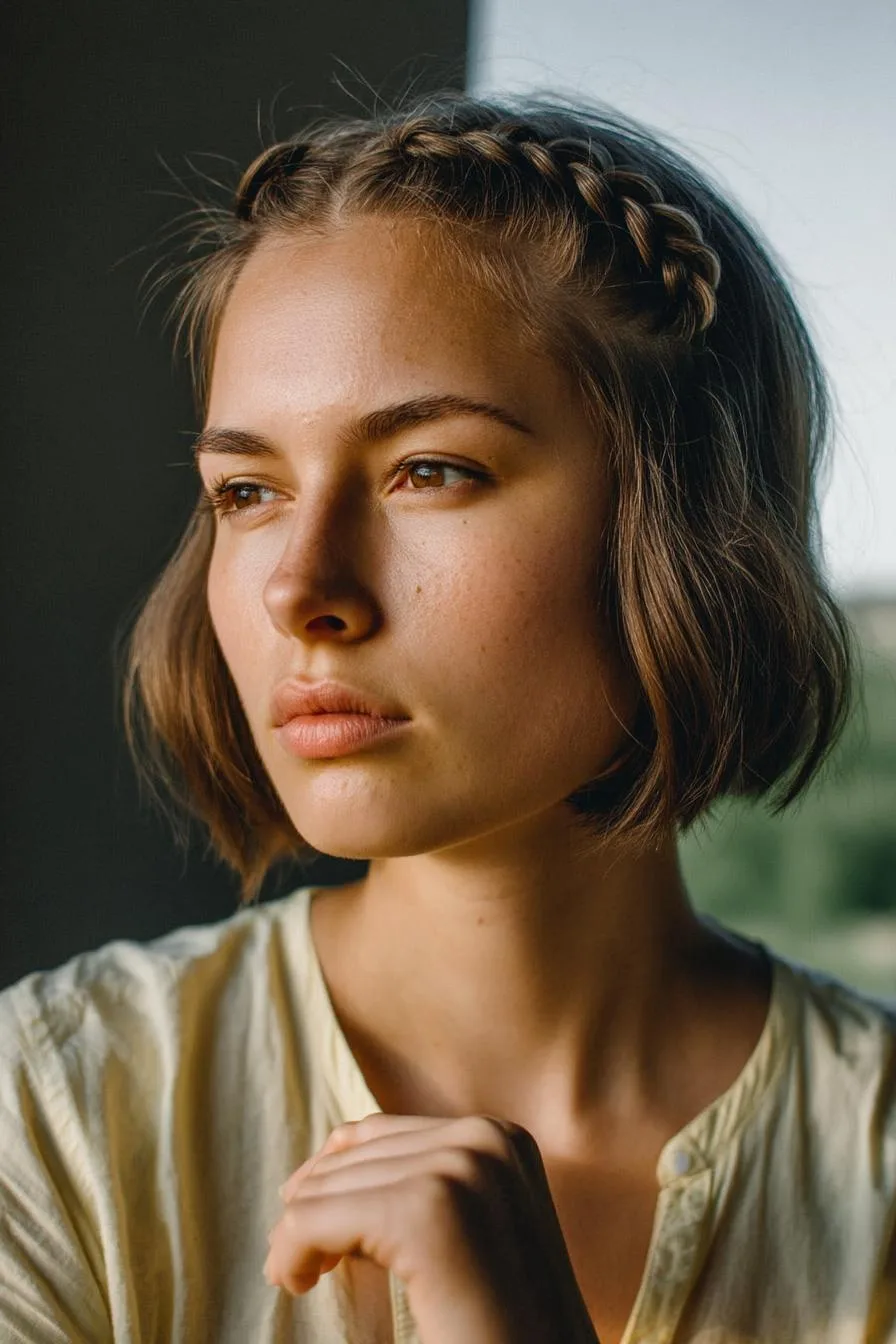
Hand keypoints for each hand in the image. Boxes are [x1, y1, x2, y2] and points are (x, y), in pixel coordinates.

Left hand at [264, 1112, 599, 1343]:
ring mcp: (461, 1169)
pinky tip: (296, 1283)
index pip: (380, 1134)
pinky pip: (313, 1218)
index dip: (331, 1180)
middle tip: (298, 1266)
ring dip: (298, 1236)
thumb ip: (420, 1183)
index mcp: (500, 1138)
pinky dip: (291, 1253)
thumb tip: (331, 1146)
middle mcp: (486, 1139)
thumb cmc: (502, 1326)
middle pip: (350, 1159)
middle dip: (312, 1210)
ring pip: (326, 1187)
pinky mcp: (426, 1214)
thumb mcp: (468, 1236)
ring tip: (299, 1276)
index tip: (312, 1233)